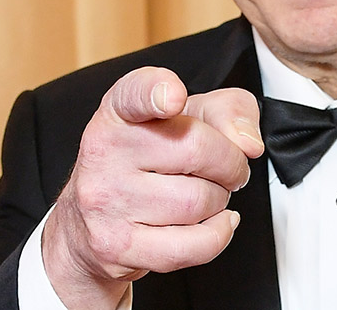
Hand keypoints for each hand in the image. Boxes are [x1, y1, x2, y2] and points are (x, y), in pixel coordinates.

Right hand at [41, 66, 264, 308]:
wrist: (90, 222)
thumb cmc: (149, 160)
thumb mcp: (189, 117)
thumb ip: (228, 110)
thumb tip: (247, 143)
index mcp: (119, 111)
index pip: (134, 93)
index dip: (157, 91)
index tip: (173, 97)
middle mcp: (104, 151)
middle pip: (197, 150)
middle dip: (230, 164)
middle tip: (228, 169)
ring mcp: (106, 200)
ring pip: (198, 202)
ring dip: (220, 201)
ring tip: (207, 195)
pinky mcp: (117, 245)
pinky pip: (191, 245)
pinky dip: (218, 235)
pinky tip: (215, 222)